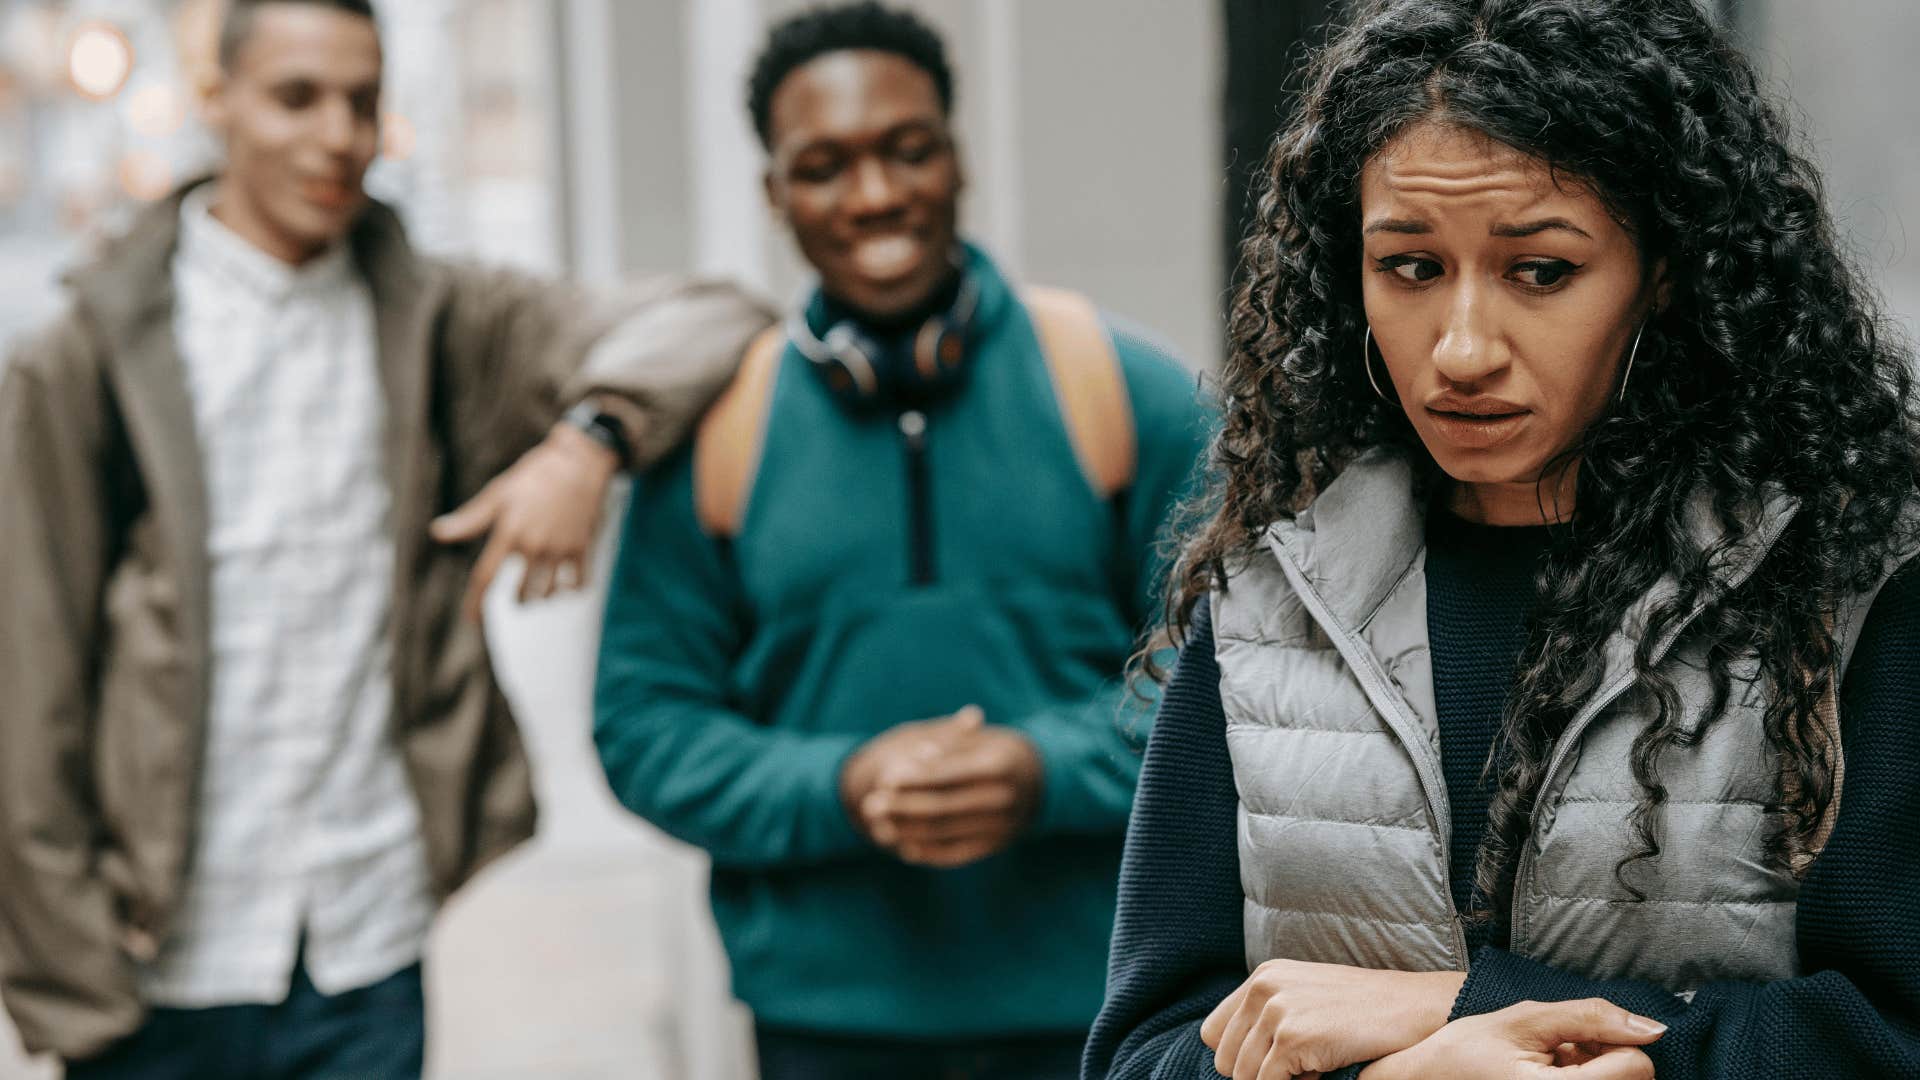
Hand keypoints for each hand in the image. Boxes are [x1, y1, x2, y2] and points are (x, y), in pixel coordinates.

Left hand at [430, 422, 619, 621]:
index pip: (486, 577)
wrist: (579, 461)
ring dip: (542, 597)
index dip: (476, 603)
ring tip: (541, 592)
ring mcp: (560, 548)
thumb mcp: (498, 494)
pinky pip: (578, 583)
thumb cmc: (534, 476)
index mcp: (509, 532)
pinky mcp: (583, 547)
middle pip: (521, 594)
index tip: (471, 621)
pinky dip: (571, 590)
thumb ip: (470, 519)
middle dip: (518, 600)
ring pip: (548, 593)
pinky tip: (568, 585)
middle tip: (519, 597)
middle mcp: (533, 545)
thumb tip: (437, 532)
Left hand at [841, 707, 1043, 867]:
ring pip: (945, 833)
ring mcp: (1003, 826)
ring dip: (907, 831)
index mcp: (998, 765)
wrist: (1041, 780)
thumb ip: (948, 745)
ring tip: (879, 825)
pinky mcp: (997, 845)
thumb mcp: (979, 739)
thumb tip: (916, 756)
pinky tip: (905, 845)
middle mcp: (1004, 798)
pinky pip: (957, 854)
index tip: (884, 778)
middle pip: (942, 807)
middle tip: (870, 804)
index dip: (913, 778)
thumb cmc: (998, 751)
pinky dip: (929, 852)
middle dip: (902, 807)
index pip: (947, 774)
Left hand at [1200, 960, 1466, 1078]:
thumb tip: (1230, 1065)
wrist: (1416, 1010)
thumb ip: (1267, 1020)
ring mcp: (1277, 1010)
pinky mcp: (1293, 1036)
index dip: (1239, 1059)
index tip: (1272, 1066)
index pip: (1214, 1034)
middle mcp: (1264, 987)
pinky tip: (1323, 1074)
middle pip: (1225, 1060)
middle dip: (1256, 1076)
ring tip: (1314, 1070)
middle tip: (1300, 1071)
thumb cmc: (1364, 1013)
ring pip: (1243, 1077)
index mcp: (1263, 978)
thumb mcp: (1306, 1000)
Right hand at [1359, 999, 1664, 1079]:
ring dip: (1597, 1073)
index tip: (1578, 1038)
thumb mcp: (1525, 1020)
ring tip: (1554, 1065)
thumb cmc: (1467, 1050)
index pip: (1638, 1068)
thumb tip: (1651, 1028)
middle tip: (1563, 1049)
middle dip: (1607, 1060)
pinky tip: (1552, 1078)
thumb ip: (1591, 1018)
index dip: (1614, 1042)